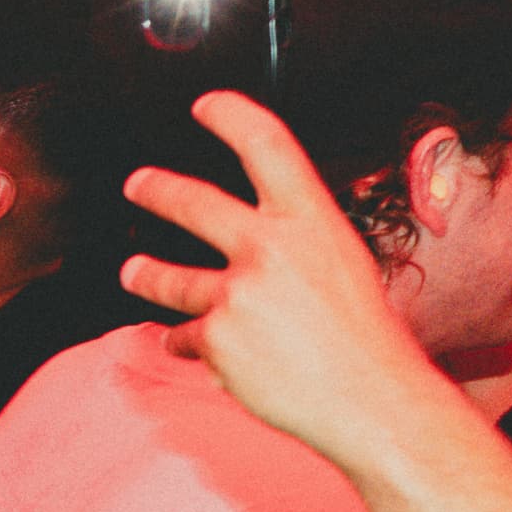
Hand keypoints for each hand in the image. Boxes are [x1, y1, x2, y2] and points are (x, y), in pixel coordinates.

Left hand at [120, 90, 457, 471]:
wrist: (377, 405)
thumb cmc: (369, 342)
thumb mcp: (343, 269)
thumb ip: (295, 246)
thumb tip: (253, 241)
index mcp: (313, 223)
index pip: (268, 147)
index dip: (232, 116)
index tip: (207, 105)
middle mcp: (271, 248)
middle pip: (192, 202)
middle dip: (157, 189)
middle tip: (138, 184)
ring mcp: (238, 292)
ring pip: (166, 277)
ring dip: (146, 276)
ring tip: (134, 273)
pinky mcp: (215, 336)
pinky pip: (185, 336)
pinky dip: (191, 346)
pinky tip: (205, 353)